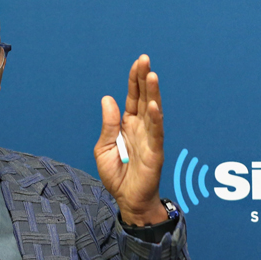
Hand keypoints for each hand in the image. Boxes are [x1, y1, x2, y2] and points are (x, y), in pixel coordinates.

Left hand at [93, 54, 165, 225]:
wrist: (127, 199)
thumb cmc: (117, 175)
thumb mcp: (104, 148)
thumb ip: (108, 125)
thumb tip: (108, 99)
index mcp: (128, 125)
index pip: (132, 98)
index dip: (134, 81)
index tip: (138, 63)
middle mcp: (141, 128)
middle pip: (143, 98)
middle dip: (144, 79)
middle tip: (145, 60)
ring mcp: (149, 139)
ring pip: (153, 111)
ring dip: (153, 93)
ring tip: (152, 75)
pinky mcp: (155, 152)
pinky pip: (156, 133)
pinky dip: (155, 119)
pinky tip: (154, 106)